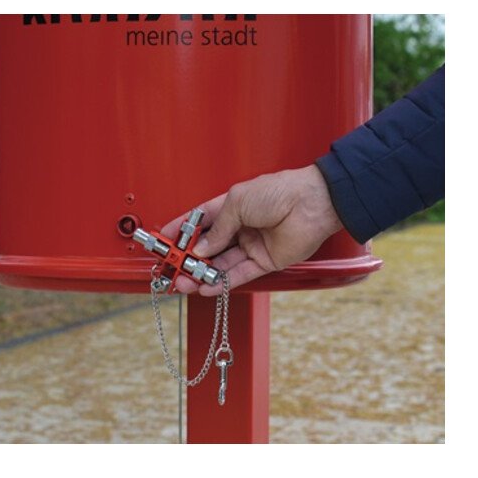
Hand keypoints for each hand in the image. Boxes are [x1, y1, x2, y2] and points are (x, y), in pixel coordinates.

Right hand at [160, 165, 342, 294]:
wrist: (313, 203)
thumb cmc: (279, 192)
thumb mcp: (237, 202)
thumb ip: (218, 228)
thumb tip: (201, 249)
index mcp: (231, 206)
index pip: (200, 221)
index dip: (181, 231)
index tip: (164, 240)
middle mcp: (240, 227)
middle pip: (208, 247)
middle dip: (188, 258)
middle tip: (171, 268)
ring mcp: (251, 245)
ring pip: (220, 263)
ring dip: (201, 273)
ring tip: (184, 281)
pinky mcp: (264, 261)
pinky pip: (239, 274)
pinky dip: (222, 282)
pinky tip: (206, 286)